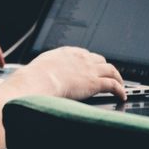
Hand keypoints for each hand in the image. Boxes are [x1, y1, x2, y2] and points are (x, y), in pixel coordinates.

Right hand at [11, 46, 126, 100]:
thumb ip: (39, 71)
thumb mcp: (35, 68)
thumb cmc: (32, 77)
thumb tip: (27, 79)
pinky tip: (121, 95)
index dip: (89, 61)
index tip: (90, 66)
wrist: (38, 81)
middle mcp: (79, 58)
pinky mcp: (94, 82)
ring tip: (119, 84)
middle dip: (103, 67)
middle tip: (106, 74)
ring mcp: (88, 69)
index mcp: (64, 53)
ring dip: (116, 77)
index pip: (83, 54)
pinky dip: (119, 89)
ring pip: (110, 70)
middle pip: (99, 60)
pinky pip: (113, 85)